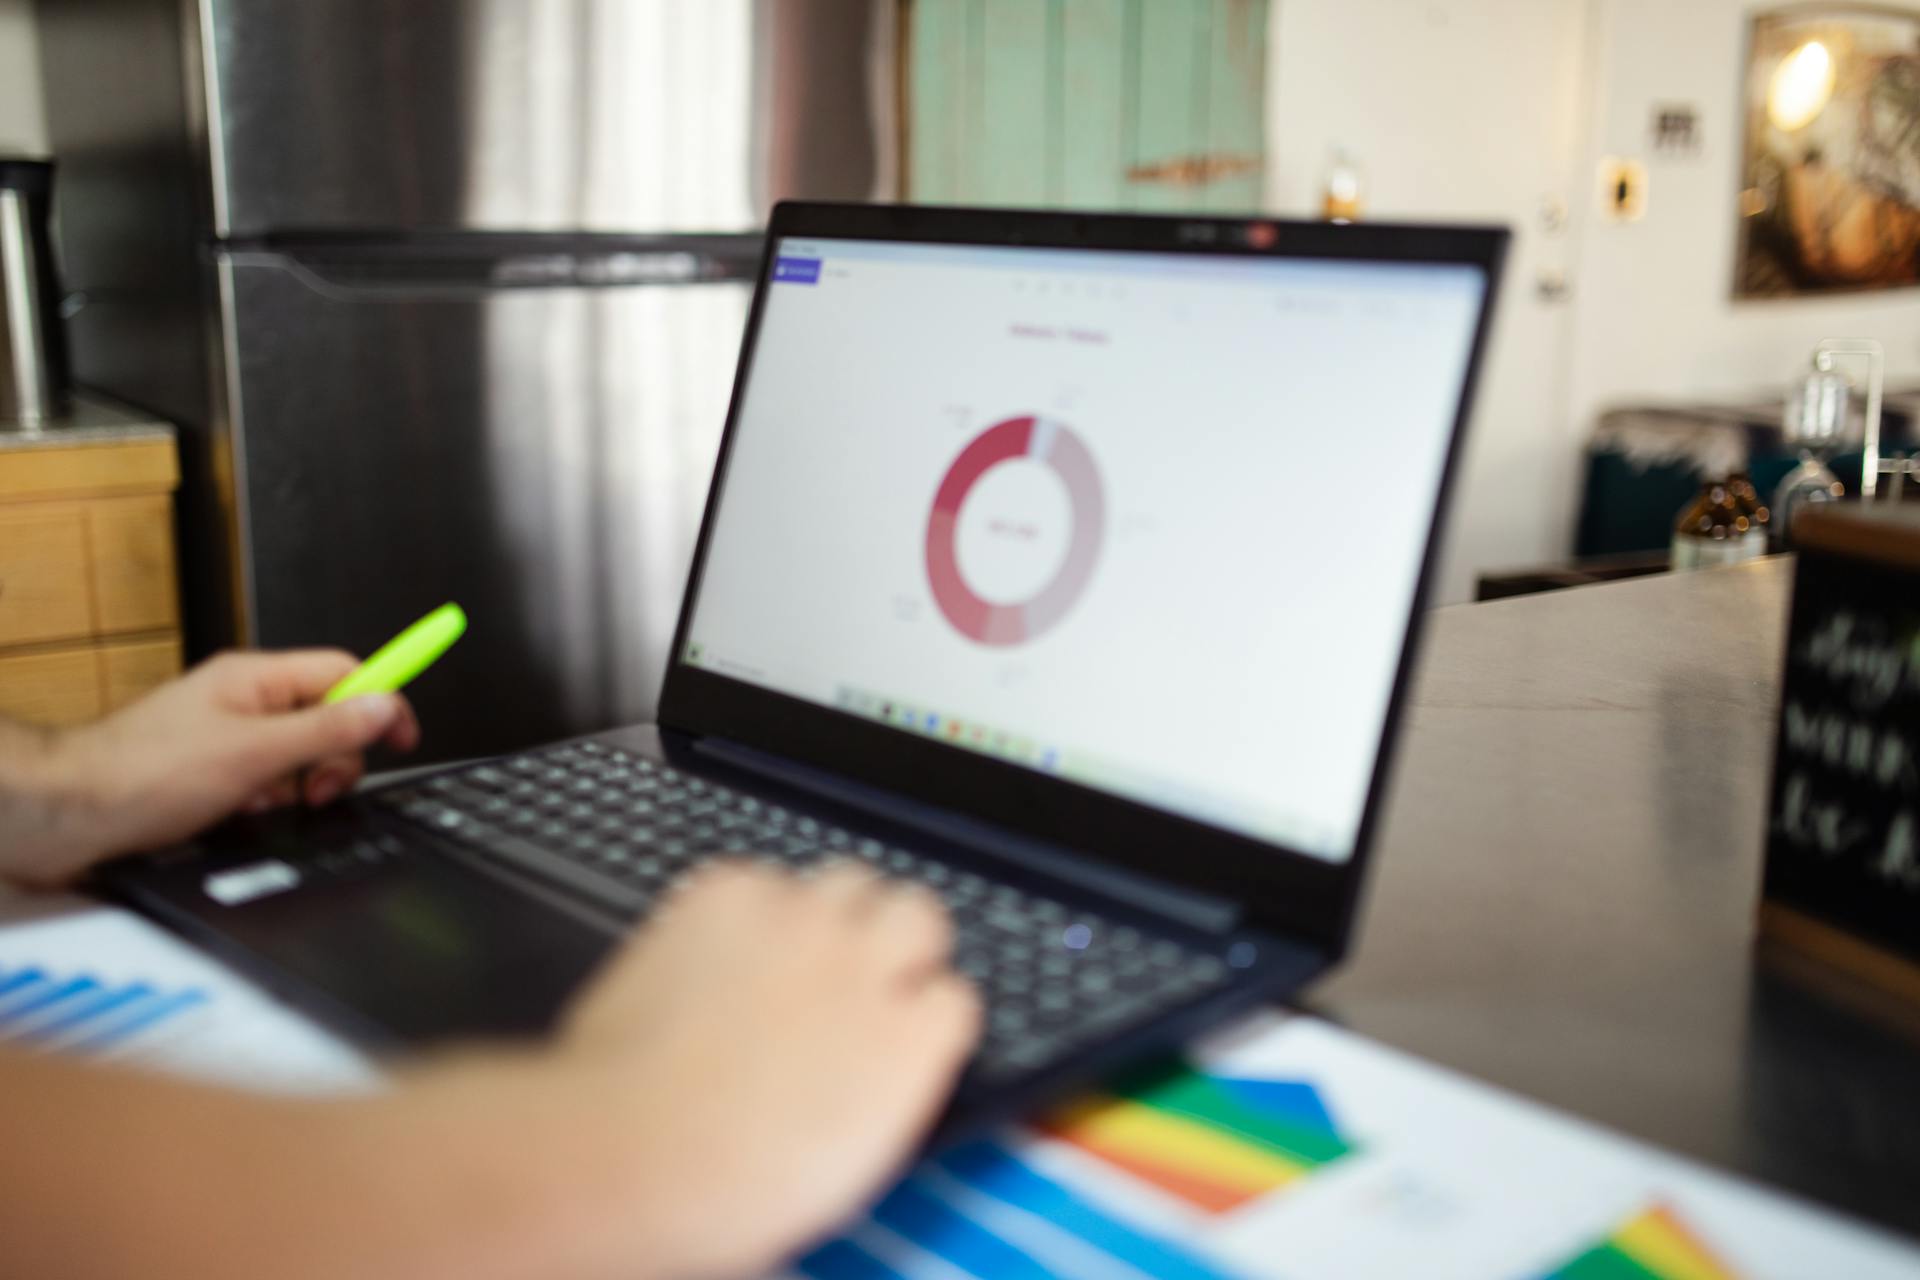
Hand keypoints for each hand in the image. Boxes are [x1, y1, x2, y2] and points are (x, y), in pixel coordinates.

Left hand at [13, 650, 418, 884]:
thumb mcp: (255, 753)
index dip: (381, 701)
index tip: (404, 735)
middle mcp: (243, 700)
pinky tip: (241, 813)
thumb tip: (384, 706)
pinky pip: (266, 780)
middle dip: (333, 757)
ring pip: (297, 755)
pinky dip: (265, 801)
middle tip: (317, 787)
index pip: (345, 671)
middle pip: (327, 717)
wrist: (69, 813)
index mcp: (256, 678)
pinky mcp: (211, 770)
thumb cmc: (140, 775)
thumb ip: (326, 729)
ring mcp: (226, 734)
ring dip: (294, 784)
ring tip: (266, 802)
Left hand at [559, 861, 981, 1278]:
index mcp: (911, 1044)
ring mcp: (798, 921)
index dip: (920, 1010)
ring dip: (829, 912)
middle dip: (892, 939)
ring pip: (847, 877)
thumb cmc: (726, 1185)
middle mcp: (866, 964)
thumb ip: (884, 1084)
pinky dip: (747, 908)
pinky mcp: (728, 892)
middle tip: (852, 976)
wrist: (625, 1148)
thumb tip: (883, 1060)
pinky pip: (760, 876)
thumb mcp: (848, 1160)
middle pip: (918, 910)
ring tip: (788, 958)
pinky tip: (721, 955)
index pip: (954, 993)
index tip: (895, 1027)